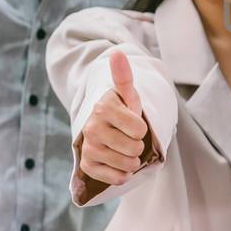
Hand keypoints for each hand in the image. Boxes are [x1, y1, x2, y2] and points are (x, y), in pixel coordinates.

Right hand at [79, 51, 152, 185]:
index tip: (132, 122)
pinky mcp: (88, 167)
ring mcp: (88, 149)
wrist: (105, 130)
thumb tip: (118, 52)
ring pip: (129, 165)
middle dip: (138, 145)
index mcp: (102, 108)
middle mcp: (91, 128)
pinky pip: (119, 178)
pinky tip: (116, 161)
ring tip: (123, 148)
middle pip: (135, 149)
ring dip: (132, 160)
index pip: (140, 130)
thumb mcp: (127, 95)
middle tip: (128, 137)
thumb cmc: (122, 111)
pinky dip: (123, 173)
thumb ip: (124, 76)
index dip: (142, 128)